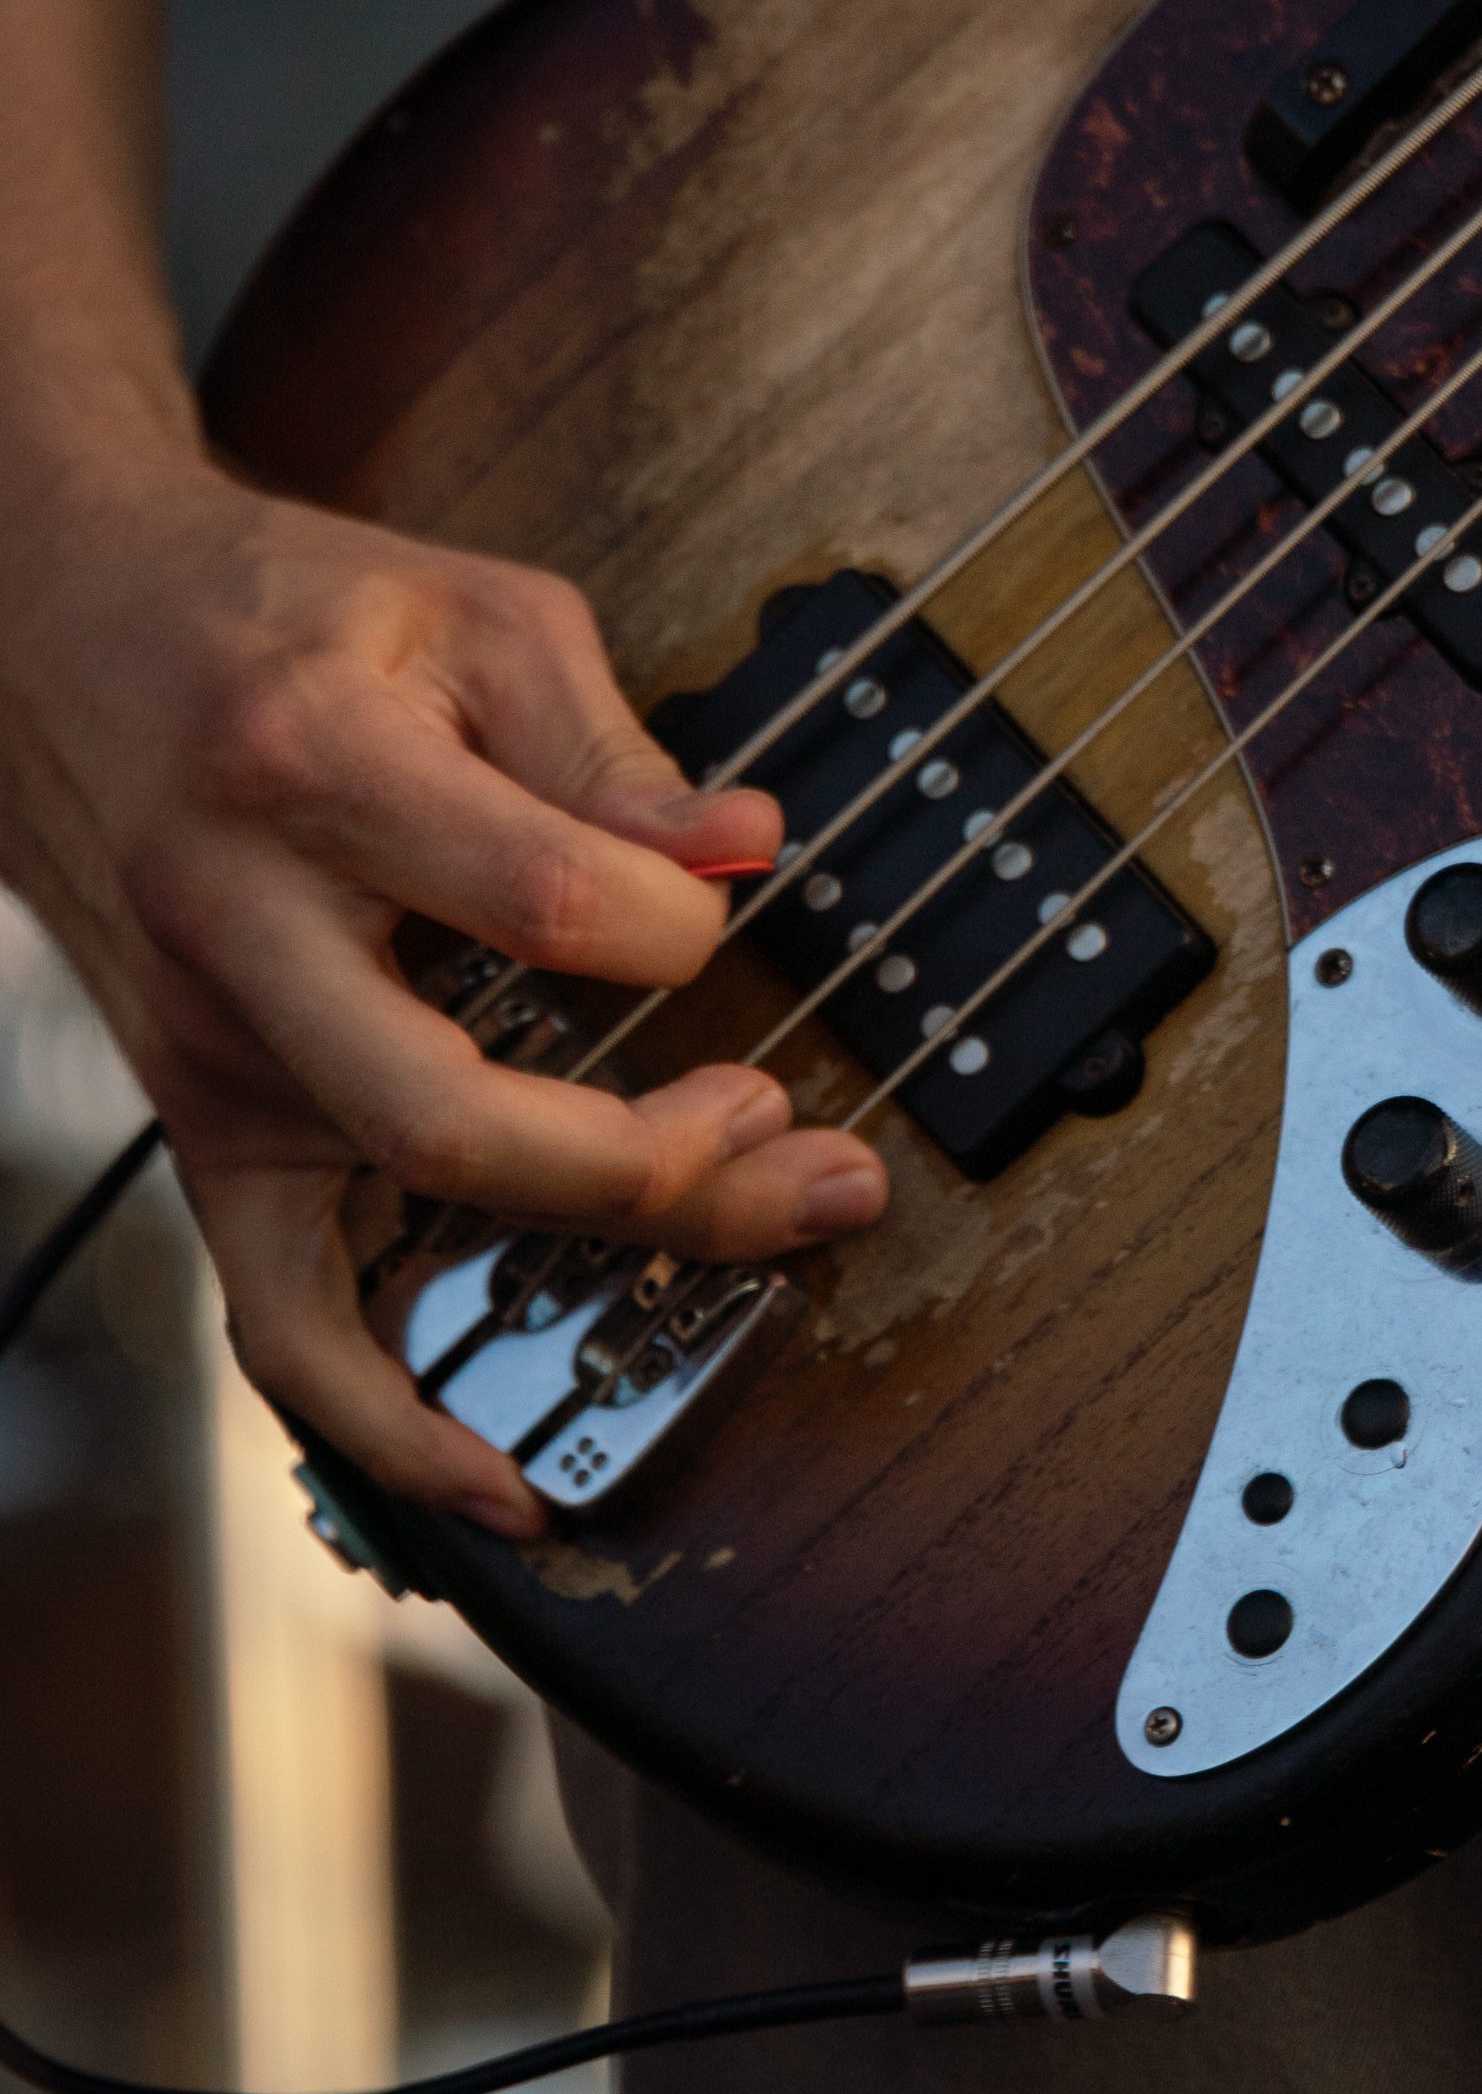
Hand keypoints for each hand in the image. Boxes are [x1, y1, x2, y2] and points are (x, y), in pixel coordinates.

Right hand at [0, 452, 890, 1533]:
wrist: (68, 625)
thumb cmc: (288, 615)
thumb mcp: (472, 613)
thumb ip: (611, 744)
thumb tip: (746, 851)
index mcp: (317, 772)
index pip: (546, 897)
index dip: (682, 919)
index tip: (722, 892)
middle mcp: (242, 930)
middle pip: (458, 1118)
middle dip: (660, 1167)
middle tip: (798, 1141)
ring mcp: (210, 1048)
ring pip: (385, 1222)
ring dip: (583, 1260)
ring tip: (754, 1238)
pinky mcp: (204, 1120)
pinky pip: (274, 1315)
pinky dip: (383, 1420)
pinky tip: (497, 1480)